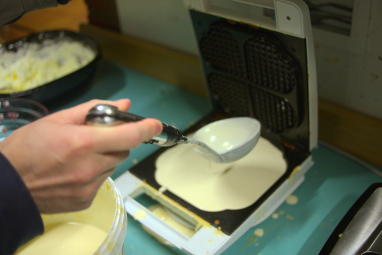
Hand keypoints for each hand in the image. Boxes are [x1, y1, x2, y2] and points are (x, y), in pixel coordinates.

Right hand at [0, 99, 161, 213]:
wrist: (8, 186)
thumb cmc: (28, 147)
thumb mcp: (58, 120)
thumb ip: (94, 110)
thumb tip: (123, 105)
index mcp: (84, 143)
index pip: (129, 136)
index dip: (146, 128)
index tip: (156, 124)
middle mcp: (91, 167)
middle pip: (122, 151)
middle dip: (114, 142)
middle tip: (93, 139)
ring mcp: (90, 187)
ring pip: (112, 166)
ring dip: (104, 158)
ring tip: (78, 156)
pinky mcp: (87, 200)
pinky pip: (102, 181)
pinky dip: (95, 173)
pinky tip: (75, 171)